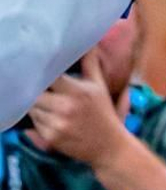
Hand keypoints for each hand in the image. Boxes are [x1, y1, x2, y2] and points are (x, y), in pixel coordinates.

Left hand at [26, 50, 130, 173]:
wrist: (106, 145)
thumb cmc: (103, 112)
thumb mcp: (99, 86)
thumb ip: (91, 64)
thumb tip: (89, 44)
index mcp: (78, 91)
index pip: (51, 77)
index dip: (45, 72)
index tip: (44, 70)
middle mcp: (65, 107)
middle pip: (37, 94)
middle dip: (38, 90)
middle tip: (41, 87)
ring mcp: (57, 124)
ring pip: (34, 109)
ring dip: (37, 105)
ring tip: (46, 102)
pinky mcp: (51, 138)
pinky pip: (36, 124)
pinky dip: (39, 119)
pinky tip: (48, 116)